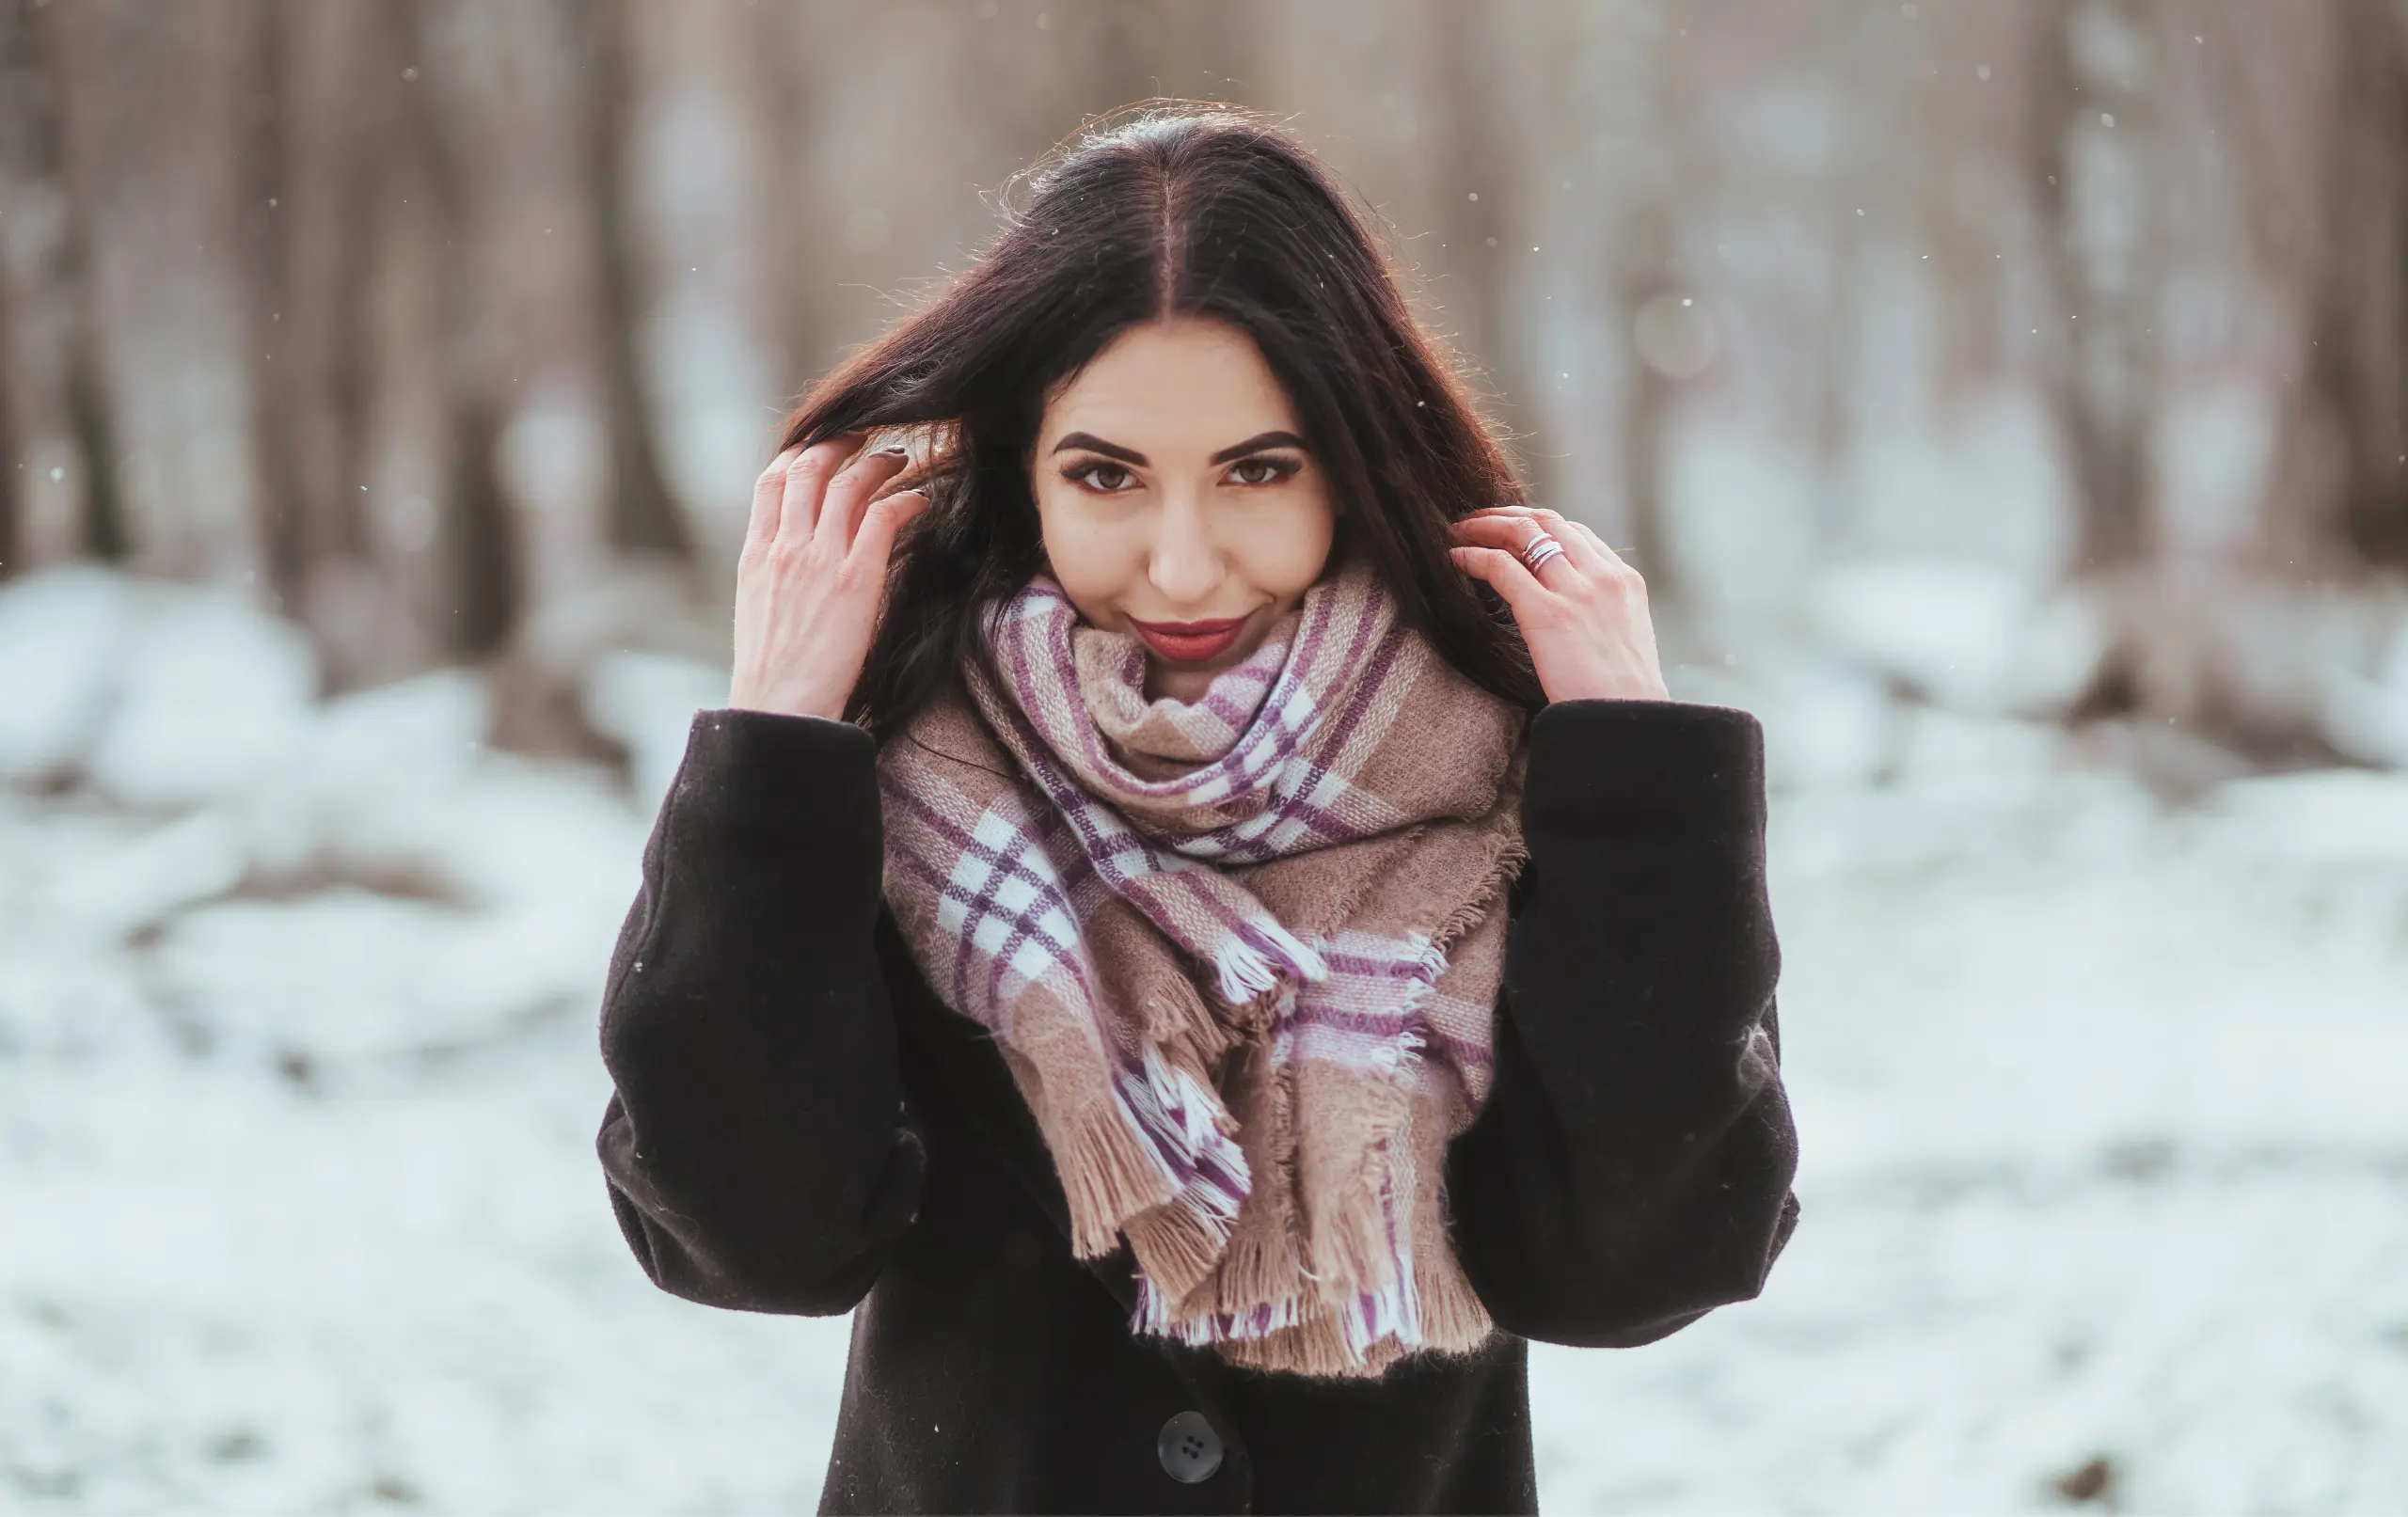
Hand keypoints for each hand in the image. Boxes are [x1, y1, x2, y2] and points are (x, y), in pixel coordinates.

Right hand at [728, 433, 929, 719]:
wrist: (780, 710)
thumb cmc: (773, 679)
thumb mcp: (758, 615)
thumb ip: (775, 577)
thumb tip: (796, 563)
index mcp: (755, 555)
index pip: (771, 481)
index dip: (799, 453)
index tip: (822, 447)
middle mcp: (785, 547)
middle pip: (810, 467)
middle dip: (841, 443)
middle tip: (866, 437)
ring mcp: (820, 559)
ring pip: (850, 483)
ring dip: (879, 462)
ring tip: (901, 458)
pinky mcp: (856, 579)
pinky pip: (884, 517)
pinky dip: (906, 500)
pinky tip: (921, 502)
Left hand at [1447, 505, 1671, 702]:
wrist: (1627, 719)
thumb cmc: (1622, 695)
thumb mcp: (1623, 638)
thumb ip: (1599, 612)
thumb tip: (1568, 611)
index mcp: (1624, 580)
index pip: (1576, 533)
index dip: (1538, 525)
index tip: (1512, 530)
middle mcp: (1602, 576)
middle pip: (1548, 521)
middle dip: (1508, 515)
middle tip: (1478, 521)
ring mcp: (1575, 591)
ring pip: (1523, 533)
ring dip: (1485, 526)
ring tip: (1461, 532)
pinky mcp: (1547, 613)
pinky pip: (1502, 567)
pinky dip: (1474, 557)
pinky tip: (1457, 559)